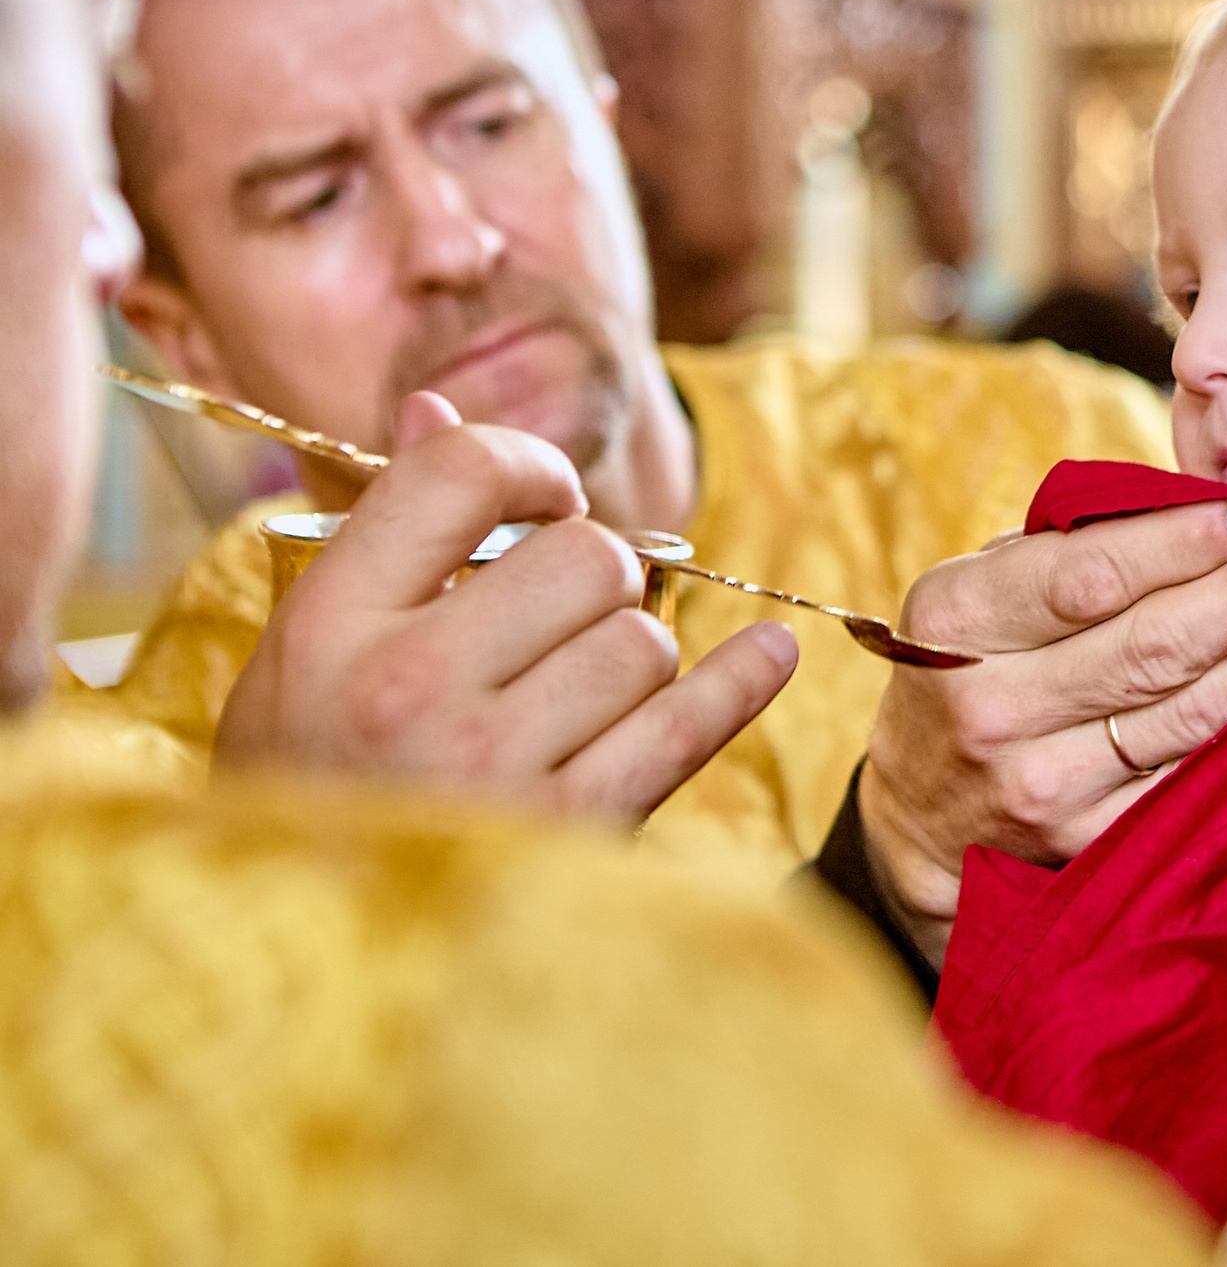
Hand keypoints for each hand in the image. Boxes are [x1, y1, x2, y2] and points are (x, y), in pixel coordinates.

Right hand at [215, 393, 797, 820]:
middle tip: (566, 623)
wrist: (312, 961)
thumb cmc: (314, 789)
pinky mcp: (570, 831)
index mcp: (329, 626)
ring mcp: (490, 765)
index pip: (461, 474)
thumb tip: (442, 411)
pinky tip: (770, 655)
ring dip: (635, 659)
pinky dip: (742, 683)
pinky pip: (689, 723)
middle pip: (586, 554)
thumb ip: (385, 537)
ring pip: (644, 639)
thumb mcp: (309, 659)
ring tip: (581, 700)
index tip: (547, 497)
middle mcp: (406, 688)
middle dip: (599, 577)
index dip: (529, 465)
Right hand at [856, 499, 1226, 962]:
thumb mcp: (981, 593)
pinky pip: (1195, 774)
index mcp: (959, 620)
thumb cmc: (972, 666)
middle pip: (1153, 644)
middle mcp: (994, 705)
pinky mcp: (1087, 840)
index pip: (1091, 576)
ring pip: (1189, 712)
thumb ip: (1069, 547)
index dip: (1185, 543)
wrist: (921, 814)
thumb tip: (1201, 503)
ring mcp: (1041, 783)